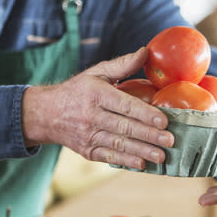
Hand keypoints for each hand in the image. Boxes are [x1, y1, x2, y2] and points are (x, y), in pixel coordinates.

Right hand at [21, 47, 173, 169]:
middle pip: (124, 127)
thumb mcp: (97, 73)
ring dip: (141, 151)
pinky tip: (142, 164)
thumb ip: (122, 65)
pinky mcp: (87, 150)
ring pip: (119, 144)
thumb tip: (146, 52)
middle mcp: (91, 116)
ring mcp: (88, 135)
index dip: (144, 114)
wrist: (46, 114)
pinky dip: (126, 161)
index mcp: (96, 94)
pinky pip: (109, 157)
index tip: (163, 120)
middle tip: (169, 140)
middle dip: (149, 135)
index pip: (124, 105)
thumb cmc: (78, 90)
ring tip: (161, 156)